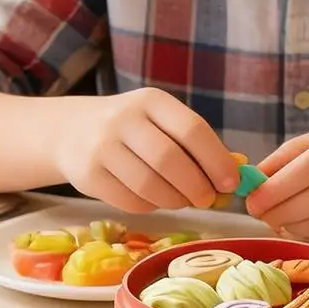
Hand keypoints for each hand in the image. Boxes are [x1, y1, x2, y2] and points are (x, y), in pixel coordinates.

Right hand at [53, 88, 239, 211]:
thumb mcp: (162, 122)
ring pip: (149, 185)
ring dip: (175, 200)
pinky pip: (130, 200)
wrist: (70, 131)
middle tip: (208, 199)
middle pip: (170, 160)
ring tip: (183, 200)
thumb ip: (196, 143)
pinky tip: (155, 199)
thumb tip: (238, 171)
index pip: (192, 129)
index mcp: (151, 101)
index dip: (216, 160)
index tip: (230, 182)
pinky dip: (151, 206)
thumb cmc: (133, 129)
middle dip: (197, 186)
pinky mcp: (88, 175)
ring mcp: (101, 147)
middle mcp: (123, 119)